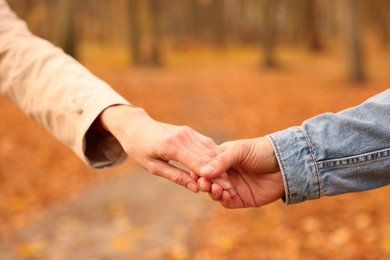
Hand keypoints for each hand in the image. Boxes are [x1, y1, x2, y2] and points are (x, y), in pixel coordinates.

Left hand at [99, 105, 233, 192]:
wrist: (135, 127)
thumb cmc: (140, 149)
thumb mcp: (153, 167)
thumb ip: (175, 176)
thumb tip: (195, 187)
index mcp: (171, 146)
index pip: (197, 163)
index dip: (212, 176)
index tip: (223, 187)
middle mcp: (182, 136)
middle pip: (206, 156)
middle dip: (219, 172)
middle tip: (230, 186)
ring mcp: (187, 132)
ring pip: (209, 148)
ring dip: (219, 163)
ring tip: (228, 178)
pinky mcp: (188, 131)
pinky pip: (205, 142)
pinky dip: (214, 154)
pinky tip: (221, 164)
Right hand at [197, 137, 284, 207]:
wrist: (285, 164)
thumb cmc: (262, 151)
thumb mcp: (240, 151)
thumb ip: (222, 160)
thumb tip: (203, 172)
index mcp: (222, 159)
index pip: (205, 166)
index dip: (199, 170)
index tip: (195, 173)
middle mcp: (226, 173)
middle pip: (208, 181)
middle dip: (204, 183)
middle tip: (204, 183)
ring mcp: (233, 187)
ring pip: (216, 193)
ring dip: (213, 192)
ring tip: (215, 189)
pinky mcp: (242, 199)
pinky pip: (227, 202)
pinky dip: (223, 200)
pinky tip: (225, 195)